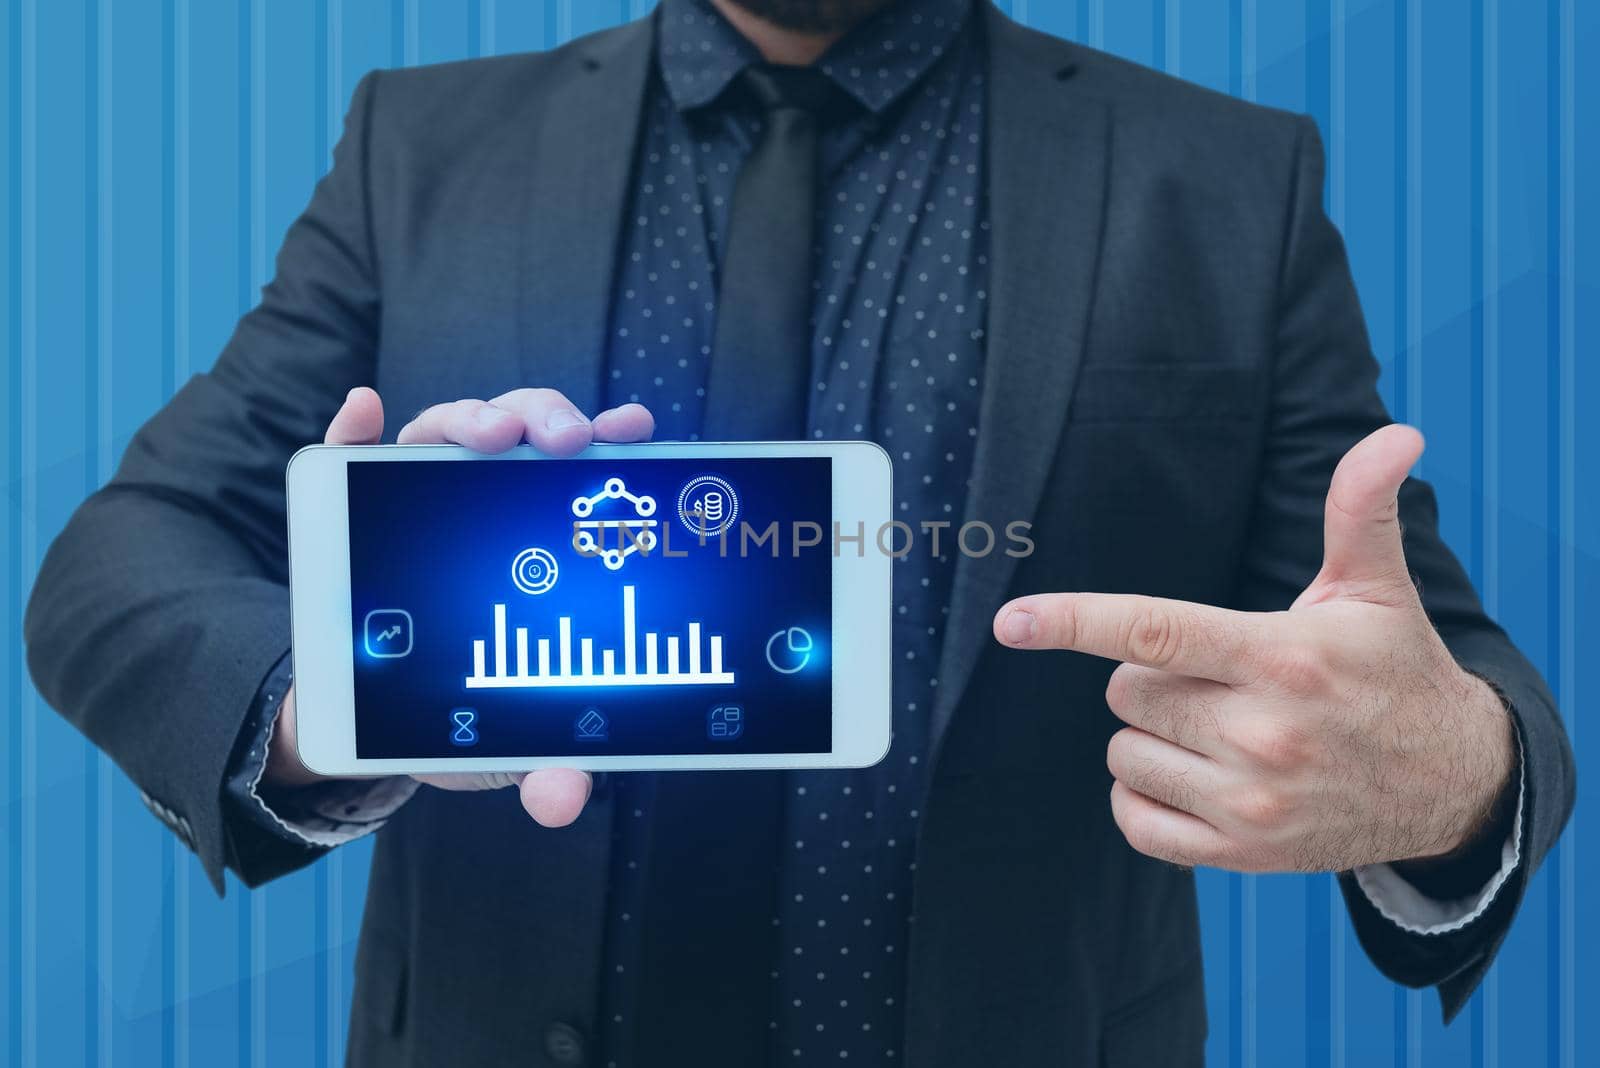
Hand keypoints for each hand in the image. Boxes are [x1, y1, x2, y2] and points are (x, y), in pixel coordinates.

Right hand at [266, 386, 655, 827]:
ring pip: (447, 430)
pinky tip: (363, 410)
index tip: (634, 431)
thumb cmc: (456, 711)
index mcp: (542, 541)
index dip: (610, 443)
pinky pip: (348, 451)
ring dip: (470, 417)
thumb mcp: (507, 743)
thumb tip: (563, 800)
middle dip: (545, 419)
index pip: (580, 476)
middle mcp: (484, 503)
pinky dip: (353, 425)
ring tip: (485, 435)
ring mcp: (415, 497)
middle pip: (521, 434)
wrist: (363, 718)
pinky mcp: (349, 505)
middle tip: (564, 441)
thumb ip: (546, 765)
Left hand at [994, 425, 1515, 872]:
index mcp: (1283, 655)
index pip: (1155, 629)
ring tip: (1215, 728)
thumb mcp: (1377, 589)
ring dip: (1149, 737)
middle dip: (1150, 676)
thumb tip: (1397, 433)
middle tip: (1214, 677)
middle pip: (1126, 689)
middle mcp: (1264, 732)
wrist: (1454, 786)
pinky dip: (1143, 797)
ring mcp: (1252, 800)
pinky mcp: (1244, 854)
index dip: (1074, 620)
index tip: (1011, 620)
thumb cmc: (1395, 671)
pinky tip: (1192, 777)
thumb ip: (1362, 508)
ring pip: (1123, 753)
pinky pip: (1135, 821)